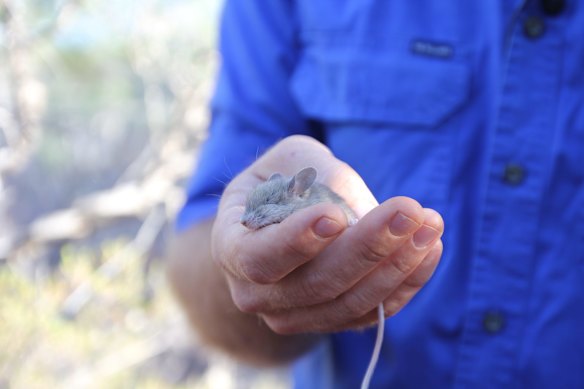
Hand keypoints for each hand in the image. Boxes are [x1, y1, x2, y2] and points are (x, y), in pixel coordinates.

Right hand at [212, 135, 443, 333]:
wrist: (278, 225)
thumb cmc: (282, 182)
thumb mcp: (291, 161)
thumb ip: (319, 178)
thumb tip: (361, 215)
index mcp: (233, 248)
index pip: (260, 258)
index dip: (297, 242)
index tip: (335, 215)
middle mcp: (257, 293)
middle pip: (316, 284)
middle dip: (368, 247)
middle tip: (409, 211)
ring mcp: (294, 314)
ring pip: (350, 303)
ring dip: (396, 265)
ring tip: (429, 224)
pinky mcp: (331, 320)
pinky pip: (372, 313)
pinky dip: (405, 283)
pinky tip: (429, 248)